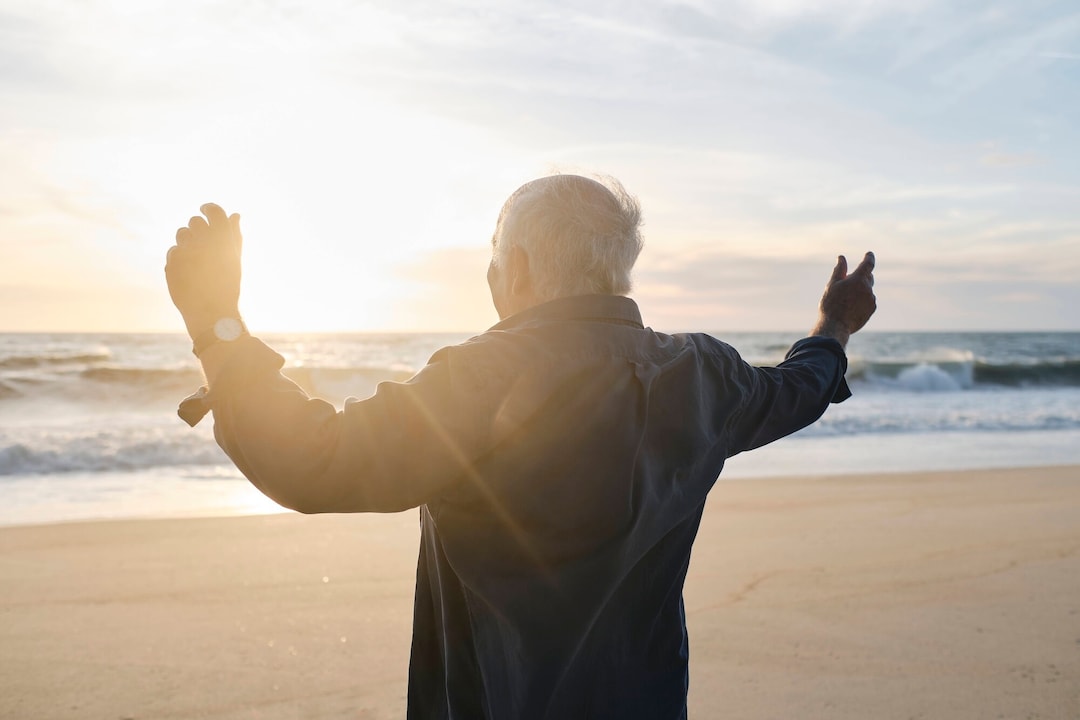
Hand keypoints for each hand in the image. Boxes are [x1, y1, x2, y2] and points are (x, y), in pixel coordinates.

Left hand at [165, 203, 242, 338]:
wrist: (212, 313)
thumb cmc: (227, 286)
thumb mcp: (235, 261)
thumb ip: (234, 236)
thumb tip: (235, 215)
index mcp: (224, 240)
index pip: (214, 212)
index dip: (209, 208)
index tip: (205, 209)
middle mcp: (205, 242)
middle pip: (195, 221)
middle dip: (197, 228)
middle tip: (202, 243)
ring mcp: (187, 251)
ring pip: (181, 234)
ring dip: (187, 242)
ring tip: (196, 260)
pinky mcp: (173, 261)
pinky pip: (173, 251)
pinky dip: (179, 259)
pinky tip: (188, 273)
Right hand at [813, 252, 876, 345]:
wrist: (835, 326)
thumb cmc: (831, 304)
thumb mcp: (832, 285)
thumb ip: (839, 270)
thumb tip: (841, 258)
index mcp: (858, 279)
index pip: (868, 264)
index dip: (869, 257)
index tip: (869, 254)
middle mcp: (868, 288)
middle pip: (868, 277)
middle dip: (861, 277)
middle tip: (848, 282)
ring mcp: (871, 300)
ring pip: (867, 290)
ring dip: (860, 290)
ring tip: (845, 300)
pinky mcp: (871, 310)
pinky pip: (868, 301)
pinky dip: (862, 301)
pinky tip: (850, 308)